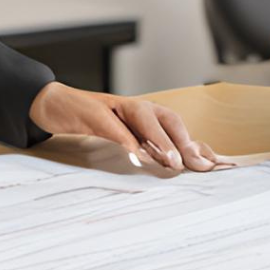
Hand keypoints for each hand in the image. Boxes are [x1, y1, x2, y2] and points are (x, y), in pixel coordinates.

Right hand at [27, 82, 229, 171]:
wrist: (54, 103)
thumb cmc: (92, 122)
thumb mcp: (123, 137)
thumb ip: (147, 148)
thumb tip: (178, 165)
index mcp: (145, 114)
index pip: (178, 127)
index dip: (197, 144)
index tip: (215, 165)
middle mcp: (136, 107)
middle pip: (169, 120)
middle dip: (186, 143)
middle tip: (199, 165)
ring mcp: (115, 108)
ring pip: (146, 120)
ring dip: (162, 141)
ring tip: (174, 162)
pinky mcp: (93, 112)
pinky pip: (113, 126)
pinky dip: (126, 140)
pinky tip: (136, 155)